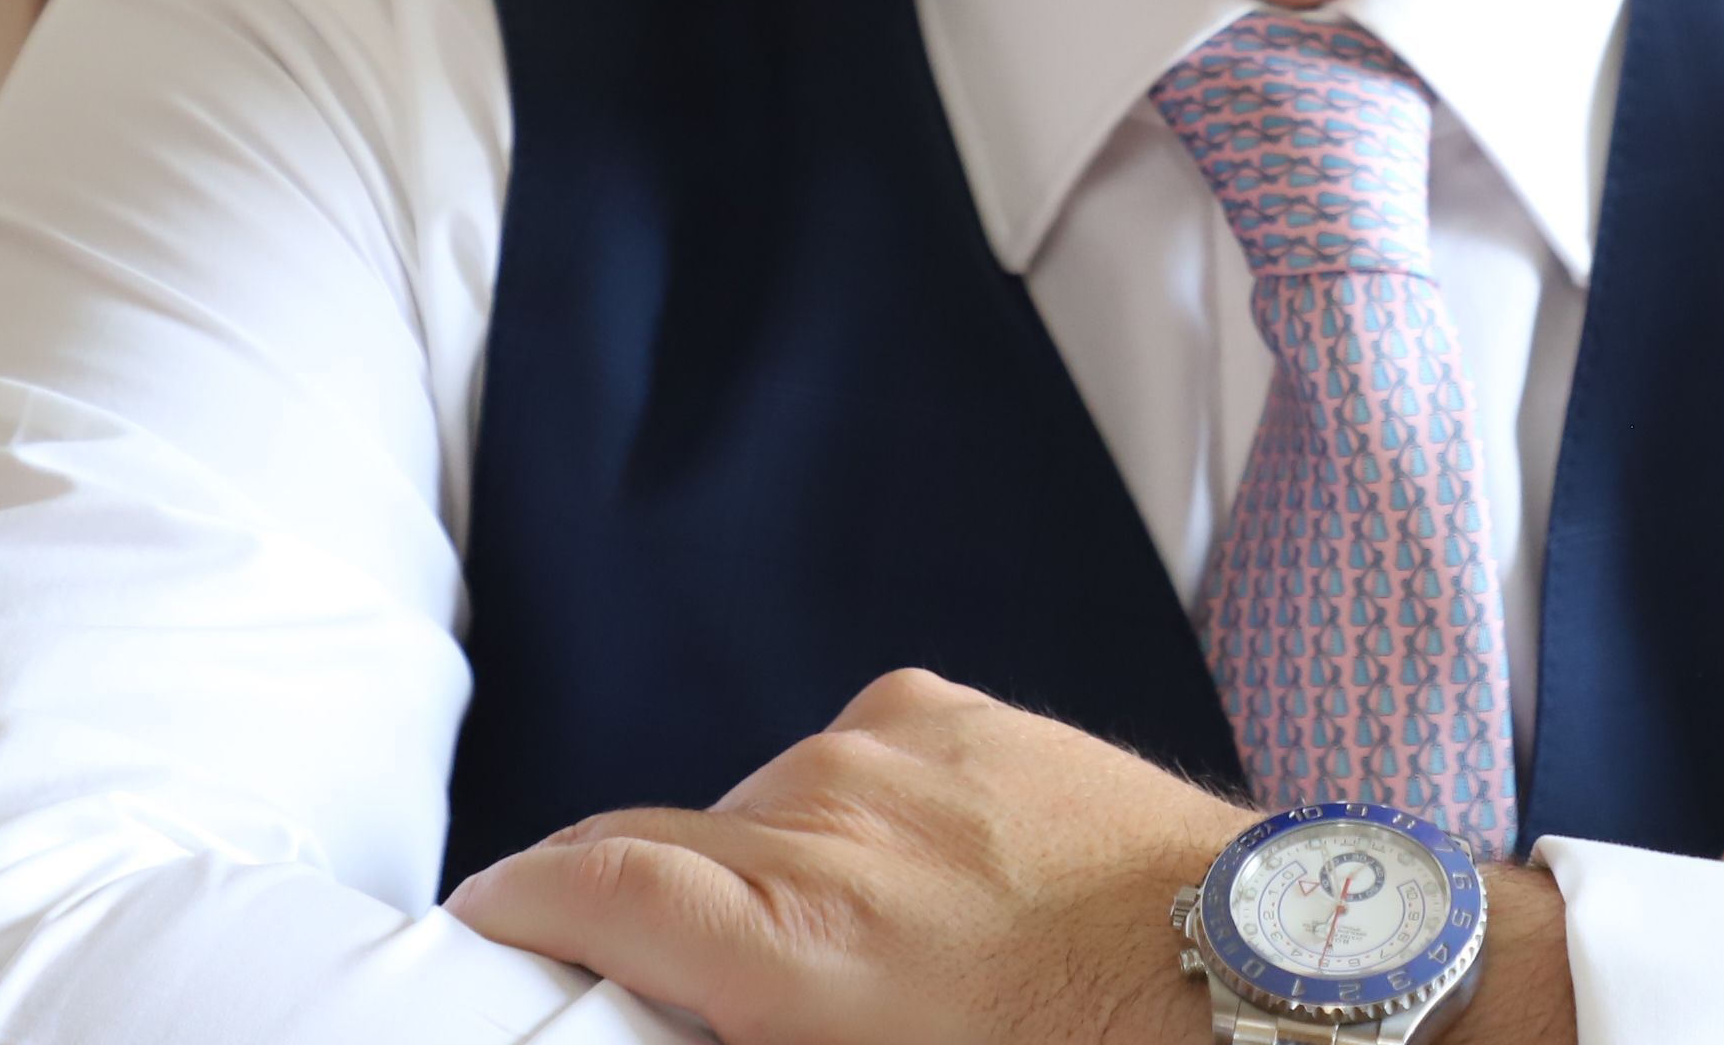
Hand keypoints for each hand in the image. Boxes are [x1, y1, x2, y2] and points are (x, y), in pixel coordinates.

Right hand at [448, 671, 1232, 1042]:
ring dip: (746, 861)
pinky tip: (887, 865)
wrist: (1240, 976)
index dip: (519, 903)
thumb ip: (763, 1024)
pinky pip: (840, 755)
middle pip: (652, 838)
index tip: (483, 924)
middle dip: (617, 897)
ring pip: (749, 802)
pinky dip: (835, 808)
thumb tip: (687, 1000)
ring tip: (811, 935)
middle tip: (631, 960)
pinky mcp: (946, 710)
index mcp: (799, 944)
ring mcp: (887, 754)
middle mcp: (826, 827)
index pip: (595, 887)